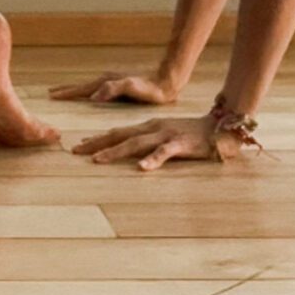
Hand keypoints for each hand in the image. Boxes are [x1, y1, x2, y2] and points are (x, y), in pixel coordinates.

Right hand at [48, 71, 178, 104]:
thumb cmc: (150, 88)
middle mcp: (106, 81)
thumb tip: (92, 97)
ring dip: (76, 91)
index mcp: (106, 82)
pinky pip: (97, 90)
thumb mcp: (131, 88)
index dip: (67, 93)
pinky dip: (88, 93)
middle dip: (67, 90)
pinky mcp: (119, 87)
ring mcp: (112, 83)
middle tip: (51, 93)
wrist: (166, 82)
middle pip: (81, 86)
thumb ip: (112, 90)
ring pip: (88, 87)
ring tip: (66, 93)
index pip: (81, 89)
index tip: (52, 96)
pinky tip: (90, 97)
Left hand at [72, 114, 240, 170]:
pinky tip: (141, 168)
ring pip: (135, 143)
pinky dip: (152, 160)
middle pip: (119, 135)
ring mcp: (165, 135)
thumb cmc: (188, 133)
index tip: (78, 146)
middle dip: (96, 143)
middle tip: (76, 152)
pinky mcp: (180, 144)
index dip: (97, 138)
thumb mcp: (162, 134)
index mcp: (146, 126)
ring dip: (115, 151)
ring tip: (97, 160)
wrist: (218, 128)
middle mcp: (151, 128)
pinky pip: (164, 153)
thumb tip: (124, 147)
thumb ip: (144, 139)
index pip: (116, 132)